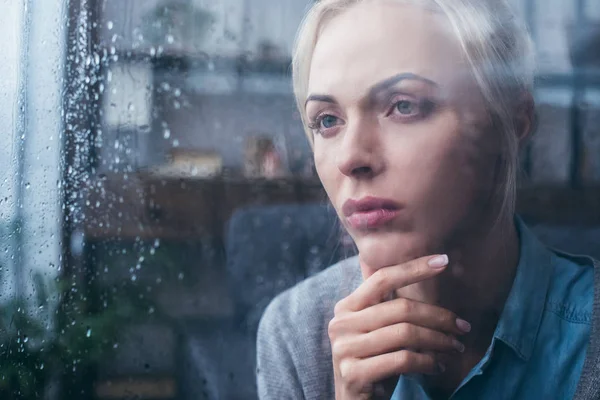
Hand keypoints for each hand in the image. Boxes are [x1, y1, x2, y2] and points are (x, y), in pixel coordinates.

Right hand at [329, 254, 470, 398]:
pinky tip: (438, 366)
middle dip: (439, 317)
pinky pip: (402, 360)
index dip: (413, 268)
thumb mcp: (377, 330)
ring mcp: (344, 348)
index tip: (444, 261)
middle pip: (401, 308)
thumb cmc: (373, 362)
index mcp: (346, 307)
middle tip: (463, 327)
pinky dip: (427, 362)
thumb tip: (426, 270)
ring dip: (439, 340)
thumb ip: (389, 306)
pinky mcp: (354, 373)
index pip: (382, 279)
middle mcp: (340, 323)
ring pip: (405, 334)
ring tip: (455, 347)